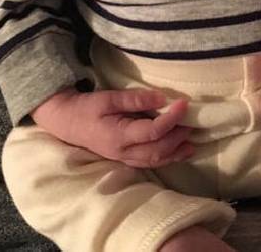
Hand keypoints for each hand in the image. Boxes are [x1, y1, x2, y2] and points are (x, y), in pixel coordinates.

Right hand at [31, 87, 194, 167]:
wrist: (67, 122)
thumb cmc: (87, 108)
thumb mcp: (108, 98)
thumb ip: (135, 99)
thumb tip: (161, 98)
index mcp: (119, 136)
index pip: (152, 132)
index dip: (171, 119)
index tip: (184, 103)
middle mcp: (123, 152)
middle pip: (158, 150)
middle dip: (178, 137)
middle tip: (193, 121)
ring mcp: (124, 158)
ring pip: (155, 160)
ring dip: (176, 152)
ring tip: (193, 142)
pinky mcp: (125, 158)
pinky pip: (150, 162)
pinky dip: (167, 158)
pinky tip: (178, 151)